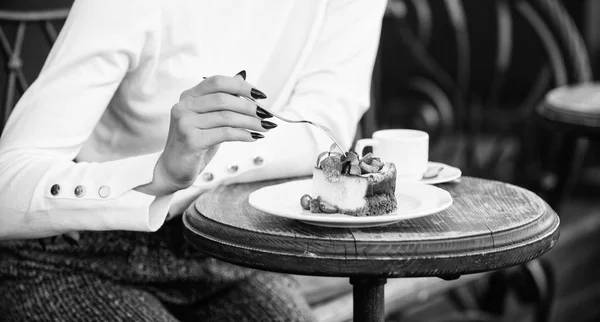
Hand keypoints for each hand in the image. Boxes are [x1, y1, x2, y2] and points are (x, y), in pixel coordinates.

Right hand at [137, 72, 273, 195]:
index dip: (241, 86)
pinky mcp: (191, 140)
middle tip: (267, 114)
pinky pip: (225, 133)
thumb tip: (242, 78)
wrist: (174, 169)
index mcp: (189, 96)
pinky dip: (243, 135)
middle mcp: (184, 106)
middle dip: (250, 106)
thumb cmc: (195, 143)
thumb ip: (222, 101)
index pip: (217, 82)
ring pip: (226, 117)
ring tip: (264, 127)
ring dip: (251, 122)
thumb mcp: (209, 119)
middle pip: (223, 99)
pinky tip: (253, 137)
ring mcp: (185, 122)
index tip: (260, 94)